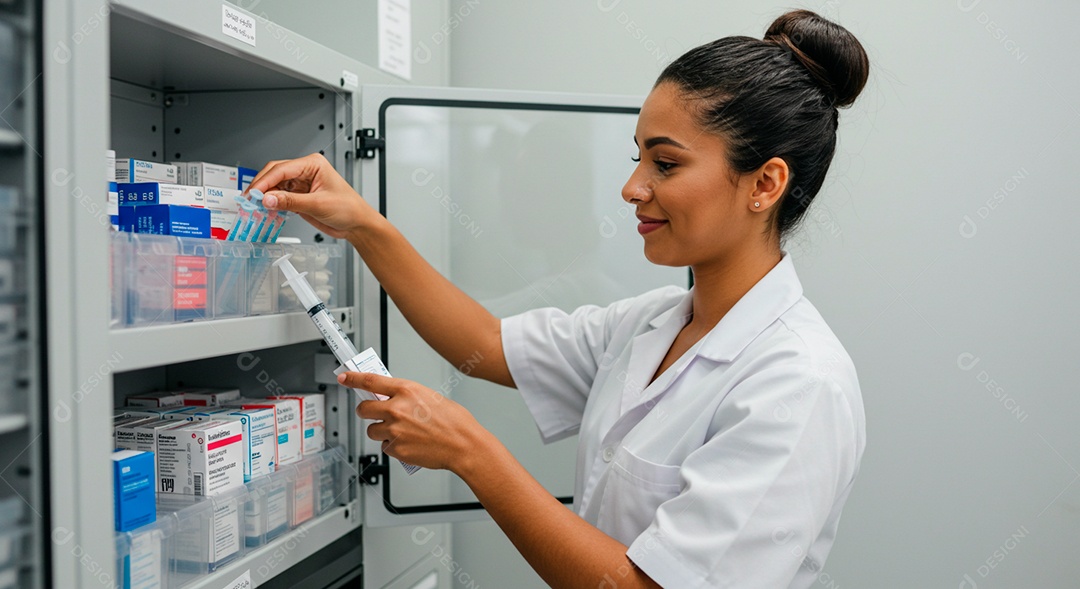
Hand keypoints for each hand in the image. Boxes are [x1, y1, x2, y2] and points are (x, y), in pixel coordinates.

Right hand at [247, 153, 378, 240]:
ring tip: (254, 205)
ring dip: (265, 195)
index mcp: (313, 164)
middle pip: (275, 173)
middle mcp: (305, 171)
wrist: (357, 224)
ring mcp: (301, 184)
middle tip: (250, 199)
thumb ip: (291, 202)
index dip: (265, 180)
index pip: (282, 169)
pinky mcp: (299, 196)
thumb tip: (268, 198)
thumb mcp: (318, 204)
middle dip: (261, 186)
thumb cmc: (349, 208)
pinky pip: (279, 197)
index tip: (254, 192)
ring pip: (274, 185)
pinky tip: (265, 209)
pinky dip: (271, 203)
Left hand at [340, 371, 492, 472]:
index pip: (370, 381)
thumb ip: (408, 396)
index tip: (344, 377)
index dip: (353, 378)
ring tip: (401, 432)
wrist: (464, 445)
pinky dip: (394, 446)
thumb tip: (393, 397)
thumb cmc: (455, 422)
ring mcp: (394, 430)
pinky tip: (410, 444)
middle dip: (366, 411)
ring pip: (372, 430)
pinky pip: (385, 447)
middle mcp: (397, 409)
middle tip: (375, 413)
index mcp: (407, 391)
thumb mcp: (431, 397)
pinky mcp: (396, 449)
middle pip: (363, 408)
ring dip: (381, 431)